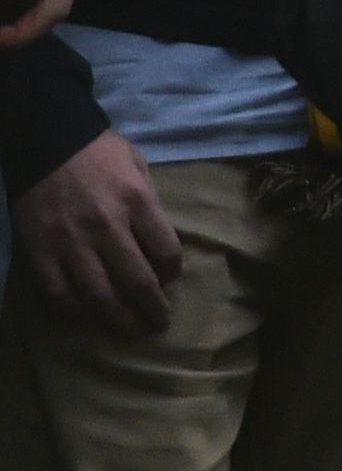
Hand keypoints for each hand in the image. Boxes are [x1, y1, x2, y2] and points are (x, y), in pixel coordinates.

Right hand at [11, 133, 181, 332]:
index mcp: (137, 202)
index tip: (169, 280)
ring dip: (118, 319)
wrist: (45, 141)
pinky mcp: (39, 251)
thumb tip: (158, 246)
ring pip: (98, 295)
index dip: (172, 274)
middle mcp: (106, 226)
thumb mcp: (139, 167)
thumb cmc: (99, 152)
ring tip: (129, 329)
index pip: (167, 253)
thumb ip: (150, 206)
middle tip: (158, 323)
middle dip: (151, 309)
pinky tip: (87, 316)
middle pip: (137, 282)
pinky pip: (59, 293)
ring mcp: (69, 242)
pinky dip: (75, 310)